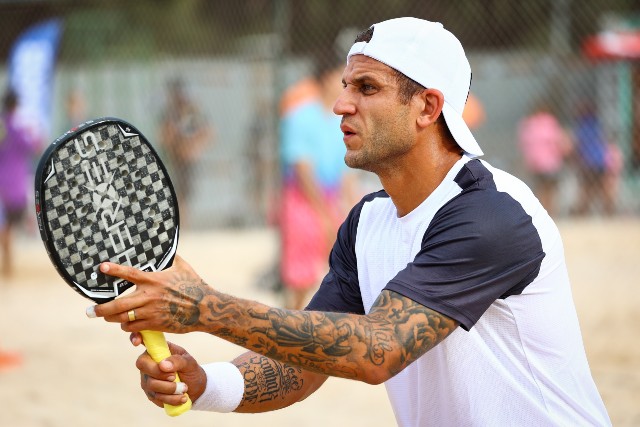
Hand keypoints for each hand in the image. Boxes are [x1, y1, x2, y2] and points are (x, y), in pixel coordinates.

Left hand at [87, 255, 212, 333]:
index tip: (101, 268)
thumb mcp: (183, 267)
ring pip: (123, 318)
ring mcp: (151, 312)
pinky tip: (126, 325)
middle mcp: (149, 296)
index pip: (129, 274)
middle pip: (117, 304)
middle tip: (90, 311)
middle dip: (101, 309)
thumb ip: (171, 258)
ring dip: (112, 318)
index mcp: (154, 280)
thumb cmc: (195, 285)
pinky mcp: (155, 324)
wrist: (205, 308)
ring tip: (106, 317)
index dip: (114, 270)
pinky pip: (134, 328)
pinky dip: (127, 327)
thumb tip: (166, 245)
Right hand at [131, 334, 205, 406]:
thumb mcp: (188, 361)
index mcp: (157, 350)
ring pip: (151, 385)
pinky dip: (171, 399)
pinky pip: (157, 397)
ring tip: (184, 388)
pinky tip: (182, 397)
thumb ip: (177, 360)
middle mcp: (148, 363)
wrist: (196, 387)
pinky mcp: (151, 394)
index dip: (135, 337)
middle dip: (160, 373)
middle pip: (142, 366)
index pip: (142, 340)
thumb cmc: (190, 369)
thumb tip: (163, 365)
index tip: (137, 342)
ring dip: (170, 388)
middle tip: (174, 376)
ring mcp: (147, 379)